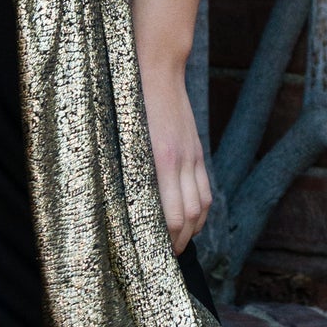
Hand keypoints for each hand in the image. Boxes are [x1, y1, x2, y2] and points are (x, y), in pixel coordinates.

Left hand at [138, 55, 210, 254]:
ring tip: (180, 244)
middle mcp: (181, 161)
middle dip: (181, 242)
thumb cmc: (129, 99)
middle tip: (166, 258)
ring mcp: (192, 155)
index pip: (171, 215)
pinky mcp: (195, 150)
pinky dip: (201, 209)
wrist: (158, 67)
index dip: (166, 240)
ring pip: (202, 204)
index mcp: (161, 161)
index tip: (154, 254)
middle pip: (190, 216)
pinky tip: (192, 219)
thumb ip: (125, 167)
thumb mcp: (121, 136)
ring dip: (193, 230)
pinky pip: (205, 187)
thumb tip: (121, 199)